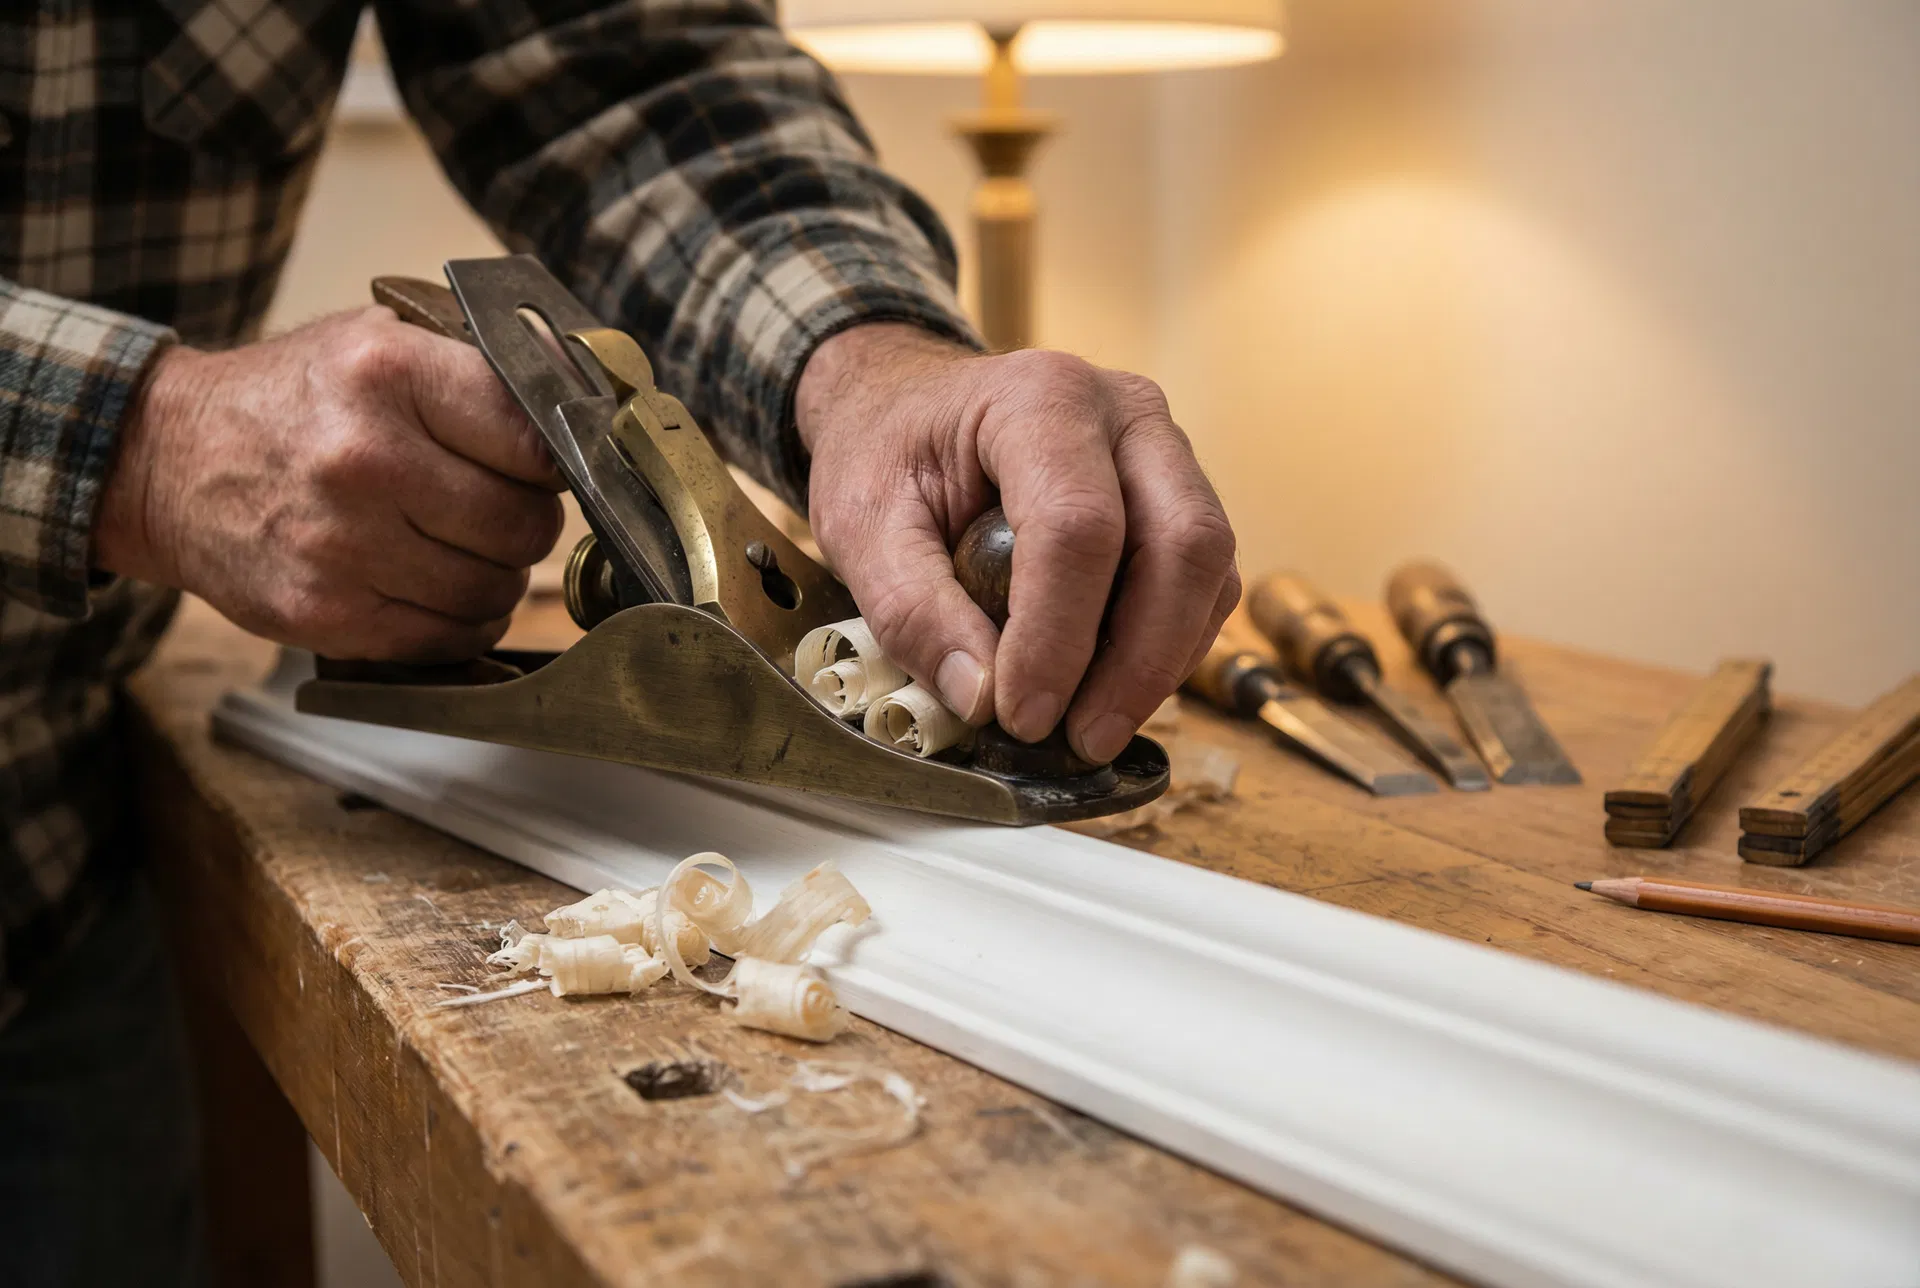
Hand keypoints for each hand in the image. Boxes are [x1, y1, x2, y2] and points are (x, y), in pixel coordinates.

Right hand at [96, 307, 565, 659]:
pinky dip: (463, 621)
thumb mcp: (380, 341)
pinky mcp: (326, 614)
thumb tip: (589, 388)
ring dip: (497, 576)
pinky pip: (449, 638)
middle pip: (523, 524)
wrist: (168, 461)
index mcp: (389, 374)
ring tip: (461, 546)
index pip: (535, 438)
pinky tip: (436, 586)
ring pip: (493, 588)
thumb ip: (484, 364)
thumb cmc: (293, 401)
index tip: (546, 467)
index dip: (556, 461)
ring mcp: (341, 545)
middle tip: (496, 507)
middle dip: (526, 522)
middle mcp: (364, 459)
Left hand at [797, 324, 1238, 763]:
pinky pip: (1205, 582)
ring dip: (1160, 662)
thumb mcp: (862, 528)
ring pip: (1208, 568)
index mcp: (1040, 400)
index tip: (1024, 715)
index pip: (1078, 526)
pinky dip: (1167, 647)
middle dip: (1139, 661)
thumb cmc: (886, 454)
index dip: (1058, 636)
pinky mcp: (1177, 497)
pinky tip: (1109, 688)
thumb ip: (912, 611)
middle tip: (1083, 740)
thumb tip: (982, 699)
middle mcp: (1124, 413)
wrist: (904, 408)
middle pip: (1181, 543)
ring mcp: (1164, 451)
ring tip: (1092, 727)